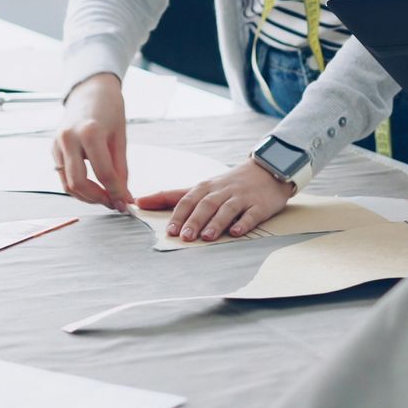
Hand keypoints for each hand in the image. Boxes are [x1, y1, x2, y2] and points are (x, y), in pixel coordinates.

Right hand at [52, 73, 130, 209]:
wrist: (89, 90)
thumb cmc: (109, 109)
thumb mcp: (120, 137)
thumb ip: (121, 168)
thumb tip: (124, 195)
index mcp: (89, 132)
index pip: (104, 173)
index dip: (117, 193)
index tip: (126, 203)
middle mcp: (68, 139)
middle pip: (79, 183)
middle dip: (98, 199)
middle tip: (114, 204)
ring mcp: (57, 144)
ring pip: (67, 184)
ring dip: (87, 197)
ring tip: (106, 198)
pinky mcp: (53, 148)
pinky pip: (64, 176)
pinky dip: (78, 187)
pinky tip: (93, 188)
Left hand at [137, 159, 294, 242]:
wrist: (267, 170)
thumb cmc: (228, 183)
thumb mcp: (201, 187)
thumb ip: (172, 196)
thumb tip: (140, 202)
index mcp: (206, 187)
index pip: (188, 199)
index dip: (178, 214)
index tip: (169, 230)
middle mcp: (222, 191)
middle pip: (206, 205)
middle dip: (194, 220)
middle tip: (184, 237)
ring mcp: (241, 198)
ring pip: (227, 209)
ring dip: (216, 223)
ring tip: (206, 237)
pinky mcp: (260, 205)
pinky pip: (251, 214)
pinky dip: (244, 223)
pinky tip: (236, 232)